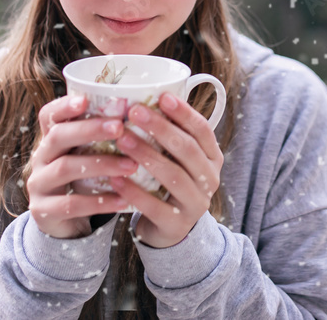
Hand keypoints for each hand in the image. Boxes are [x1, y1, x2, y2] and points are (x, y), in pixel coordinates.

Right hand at [26, 94, 137, 238]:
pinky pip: (71, 204)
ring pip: (65, 168)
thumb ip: (102, 139)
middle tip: (120, 127)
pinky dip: (99, 202)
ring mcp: (38, 184)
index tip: (85, 100)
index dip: (63, 106)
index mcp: (50, 139)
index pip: (49, 115)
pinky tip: (123, 200)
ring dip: (101, 165)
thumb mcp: (86, 157)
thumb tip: (142, 114)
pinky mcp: (43, 211)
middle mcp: (40, 158)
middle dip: (89, 130)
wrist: (65, 224)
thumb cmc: (84, 180)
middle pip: (58, 136)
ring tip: (131, 165)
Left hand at [108, 92, 222, 248]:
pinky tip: (114, 177)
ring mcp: (196, 203)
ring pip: (173, 176)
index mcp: (211, 158)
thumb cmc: (169, 184)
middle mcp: (210, 179)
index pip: (202, 130)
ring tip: (121, 139)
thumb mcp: (177, 159)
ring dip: (146, 155)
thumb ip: (169, 135)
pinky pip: (155, 206)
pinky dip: (134, 191)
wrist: (171, 230)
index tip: (162, 96)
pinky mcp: (177, 225)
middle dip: (161, 128)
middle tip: (134, 111)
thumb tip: (143, 97)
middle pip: (187, 150)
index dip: (184, 112)